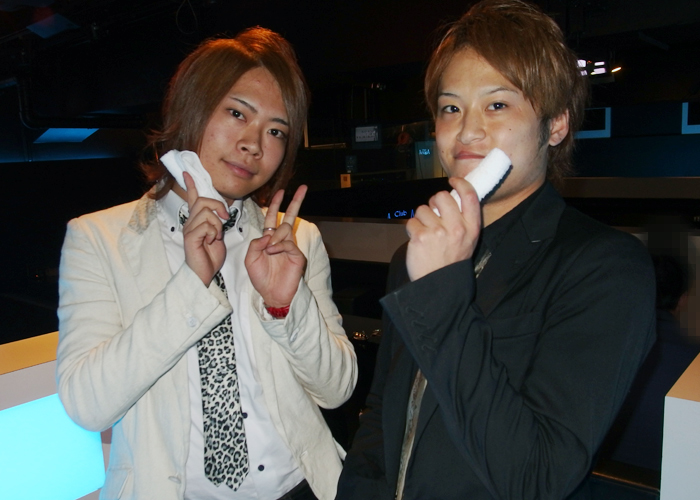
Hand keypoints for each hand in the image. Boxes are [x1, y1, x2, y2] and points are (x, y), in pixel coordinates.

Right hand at [182, 172, 229, 285]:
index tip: (187, 172)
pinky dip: (214, 232)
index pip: (192, 198)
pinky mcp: (190, 237)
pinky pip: (206, 225)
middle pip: (203, 200)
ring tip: (216, 236)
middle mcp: (190, 222)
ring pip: (206, 212)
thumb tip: (222, 212)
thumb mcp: (217, 235)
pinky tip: (211, 241)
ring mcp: (189, 229)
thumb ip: (218, 222)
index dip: (190, 184)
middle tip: (225, 219)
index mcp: (197, 221)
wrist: (204, 274)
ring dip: (217, 224)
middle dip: (218, 206)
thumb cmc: (210, 256)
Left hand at [245, 185, 307, 307]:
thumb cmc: (261, 278)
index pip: (273, 217)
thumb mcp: (250, 259)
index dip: (276, 204)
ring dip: (274, 236)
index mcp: (270, 239)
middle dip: (296, 201)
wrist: (271, 294)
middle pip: (289, 216)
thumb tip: (268, 234)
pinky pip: (288, 243)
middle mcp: (282, 240)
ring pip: (285, 229)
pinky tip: (273, 252)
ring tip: (269, 250)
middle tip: (303, 188)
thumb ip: (256, 243)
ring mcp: (291, 247)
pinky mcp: (297, 255)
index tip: (281, 191)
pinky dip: (279, 246)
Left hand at [405, 177, 480, 281]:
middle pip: (442, 196)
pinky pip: (411, 222)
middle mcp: (456, 228)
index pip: (469, 196)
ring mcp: (437, 232)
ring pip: (423, 209)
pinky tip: (418, 241)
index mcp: (471, 228)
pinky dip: (412, 230)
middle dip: (434, 201)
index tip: (453, 181)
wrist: (440, 285)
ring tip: (427, 234)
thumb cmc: (451, 262)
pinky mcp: (420, 237)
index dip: (461, 184)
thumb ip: (463, 220)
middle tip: (433, 212)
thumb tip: (452, 197)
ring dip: (422, 219)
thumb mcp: (468, 241)